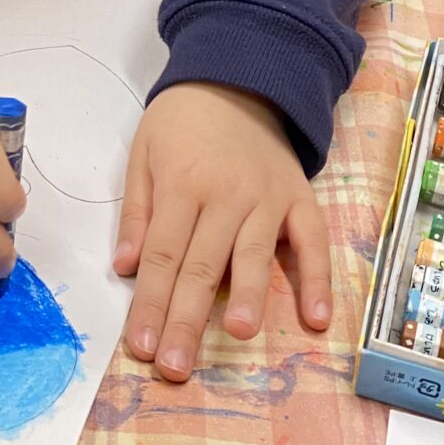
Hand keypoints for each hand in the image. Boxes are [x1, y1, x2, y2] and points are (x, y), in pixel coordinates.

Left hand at [113, 80, 330, 380]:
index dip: (149, 304)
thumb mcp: (143, 153)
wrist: (239, 77)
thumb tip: (126, 267)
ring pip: (253, 255)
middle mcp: (226, 195)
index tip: (140, 347)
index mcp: (181, 185)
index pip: (162, 255)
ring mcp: (267, 198)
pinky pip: (312, 241)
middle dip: (186, 319)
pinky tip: (316, 318)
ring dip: (247, 297)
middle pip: (202, 265)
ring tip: (237, 333)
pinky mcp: (299, 198)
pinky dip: (317, 279)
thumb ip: (137, 211)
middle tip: (176, 366)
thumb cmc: (182, 122)